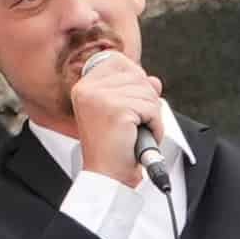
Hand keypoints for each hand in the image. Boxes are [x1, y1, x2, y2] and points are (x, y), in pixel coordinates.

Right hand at [67, 44, 172, 188]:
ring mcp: (101, 98)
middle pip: (138, 76)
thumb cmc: (112, 150)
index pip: (119, 61)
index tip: (130, 104)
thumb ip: (135, 91)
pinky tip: (139, 137)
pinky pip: (151, 108)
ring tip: (135, 132)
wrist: (107, 177)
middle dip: (146, 101)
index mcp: (84, 87)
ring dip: (151, 116)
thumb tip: (154, 81)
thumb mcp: (121, 113)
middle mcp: (88, 89)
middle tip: (133, 124)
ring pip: (148, 92)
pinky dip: (154, 126)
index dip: (135, 80)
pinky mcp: (116, 110)